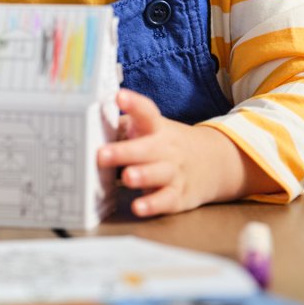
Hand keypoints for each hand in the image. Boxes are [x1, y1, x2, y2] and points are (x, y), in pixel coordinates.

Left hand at [96, 88, 264, 216]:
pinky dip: (153, 205)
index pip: (147, 113)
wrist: (216, 162)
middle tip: (102, 154)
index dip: (134, 104)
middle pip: (148, 148)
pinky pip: (166, 200)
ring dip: (143, 176)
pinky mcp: (179, 195)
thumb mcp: (152, 130)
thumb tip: (87, 125)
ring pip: (159, 174)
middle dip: (125, 151)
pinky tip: (138, 207)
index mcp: (158, 129)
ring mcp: (175, 172)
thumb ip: (124, 128)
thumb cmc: (167, 144)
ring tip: (126, 177)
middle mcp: (167, 149)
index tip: (119, 97)